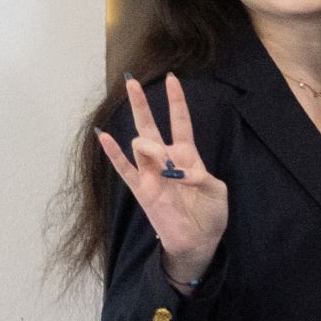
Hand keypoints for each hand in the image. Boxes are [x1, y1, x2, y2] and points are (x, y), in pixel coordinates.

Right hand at [94, 75, 229, 284]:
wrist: (198, 240)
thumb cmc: (210, 214)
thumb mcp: (216, 191)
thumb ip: (200, 175)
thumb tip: (178, 169)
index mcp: (188, 156)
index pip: (180, 122)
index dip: (177, 102)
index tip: (173, 80)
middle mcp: (166, 160)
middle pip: (150, 125)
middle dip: (141, 104)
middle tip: (132, 81)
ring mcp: (151, 173)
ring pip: (140, 145)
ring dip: (151, 147)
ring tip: (163, 161)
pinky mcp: (141, 189)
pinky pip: (124, 168)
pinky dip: (114, 153)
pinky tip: (104, 137)